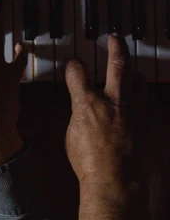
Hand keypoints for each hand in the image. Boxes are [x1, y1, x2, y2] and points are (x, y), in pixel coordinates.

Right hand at [65, 35, 136, 190]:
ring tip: (132, 67)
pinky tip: (140, 100)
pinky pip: (147, 103)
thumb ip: (79, 113)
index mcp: (87, 104)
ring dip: (135, 71)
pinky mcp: (145, 124)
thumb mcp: (72, 133)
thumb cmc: (88, 161)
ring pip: (139, 82)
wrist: (114, 180)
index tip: (74, 62)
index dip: (74, 65)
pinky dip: (142, 97)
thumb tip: (82, 106)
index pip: (78, 74)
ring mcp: (132, 112)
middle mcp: (112, 103)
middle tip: (114, 39)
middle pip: (118, 66)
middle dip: (116, 49)